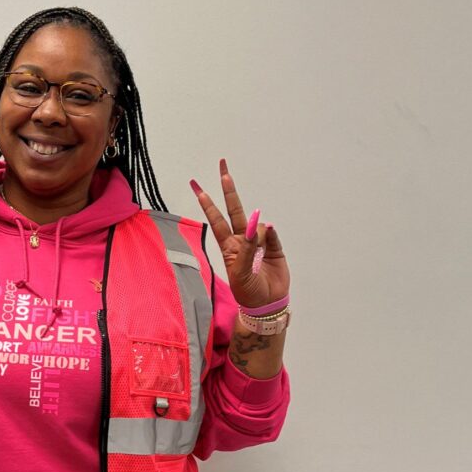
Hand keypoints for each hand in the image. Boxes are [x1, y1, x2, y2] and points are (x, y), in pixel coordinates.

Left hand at [190, 159, 289, 309]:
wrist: (267, 304)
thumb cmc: (248, 292)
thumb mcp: (240, 274)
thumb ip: (247, 249)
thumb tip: (257, 225)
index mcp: (228, 246)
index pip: (216, 219)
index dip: (207, 203)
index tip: (197, 186)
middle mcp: (242, 240)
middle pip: (234, 209)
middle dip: (229, 189)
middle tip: (223, 168)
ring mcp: (258, 242)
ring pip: (258, 225)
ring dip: (258, 234)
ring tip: (259, 257)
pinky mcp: (274, 247)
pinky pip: (273, 235)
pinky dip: (271, 237)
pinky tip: (269, 244)